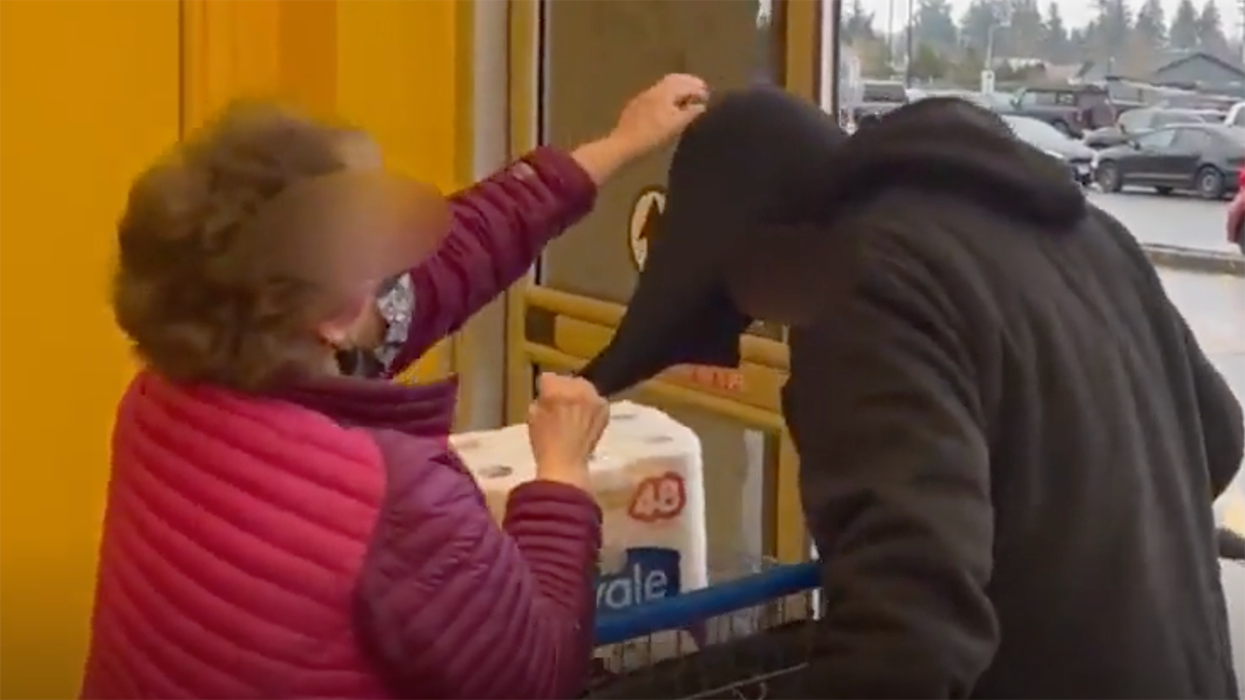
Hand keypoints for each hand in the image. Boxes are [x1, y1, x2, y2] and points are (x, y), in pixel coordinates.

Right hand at [528, 373, 608, 489]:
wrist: (566, 464)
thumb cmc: (544, 443)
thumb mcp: (532, 417)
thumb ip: (540, 400)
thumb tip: (546, 396)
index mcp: (556, 388)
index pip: (549, 378)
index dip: (545, 388)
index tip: (544, 397)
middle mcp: (578, 388)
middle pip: (569, 380)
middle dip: (564, 388)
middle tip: (560, 403)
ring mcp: (594, 398)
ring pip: (585, 388)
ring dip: (579, 396)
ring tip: (574, 410)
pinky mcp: (605, 410)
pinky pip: (597, 400)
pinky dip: (591, 405)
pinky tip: (585, 417)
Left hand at [609, 74, 709, 158]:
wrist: (623, 144)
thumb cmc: (652, 136)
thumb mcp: (676, 126)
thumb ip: (691, 113)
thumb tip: (702, 105)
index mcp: (666, 91)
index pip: (687, 84)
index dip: (700, 90)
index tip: (709, 96)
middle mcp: (655, 89)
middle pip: (675, 79)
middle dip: (689, 83)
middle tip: (700, 90)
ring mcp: (644, 96)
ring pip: (665, 85)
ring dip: (678, 87)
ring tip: (687, 97)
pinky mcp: (637, 105)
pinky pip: (656, 93)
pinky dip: (668, 94)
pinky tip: (669, 104)